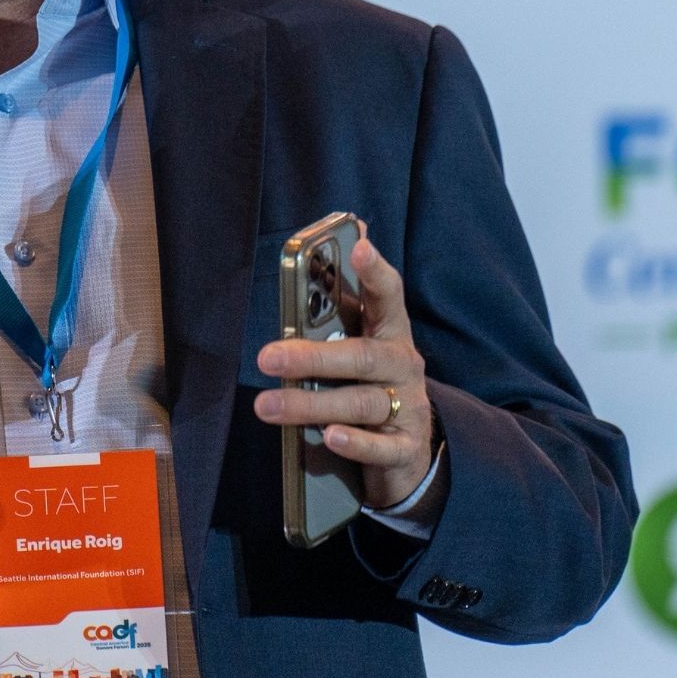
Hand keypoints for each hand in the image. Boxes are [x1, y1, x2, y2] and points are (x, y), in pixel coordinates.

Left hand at [252, 230, 434, 508]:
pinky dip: (355, 443)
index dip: (374, 271)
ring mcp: (409, 406)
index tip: (358, 246)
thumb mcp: (358, 340)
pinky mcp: (407, 447)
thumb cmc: (368, 380)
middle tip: (267, 357)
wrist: (407, 449)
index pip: (386, 295)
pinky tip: (330, 438)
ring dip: (311, 405)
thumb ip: (343, 299)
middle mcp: (403, 365)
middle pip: (361, 356)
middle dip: (312, 357)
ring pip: (361, 403)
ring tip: (268, 406)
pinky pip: (381, 447)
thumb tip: (345, 229)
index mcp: (389, 331)